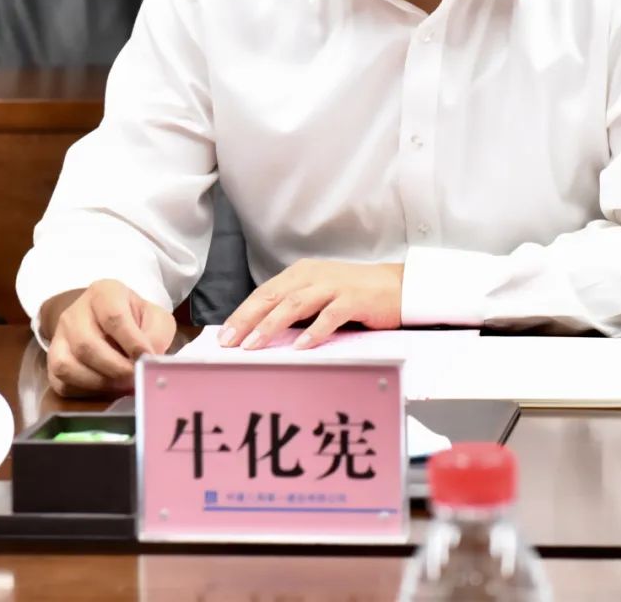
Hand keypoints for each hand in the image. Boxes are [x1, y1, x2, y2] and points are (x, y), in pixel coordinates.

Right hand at [42, 279, 175, 396]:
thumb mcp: (155, 319)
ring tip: (122, 385)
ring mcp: (59, 337)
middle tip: (136, 378)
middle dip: (115, 368)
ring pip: (68, 366)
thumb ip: (156, 336)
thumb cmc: (137, 320)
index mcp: (104, 293)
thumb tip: (148, 361)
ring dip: (99, 382)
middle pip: (87, 345)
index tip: (147, 358)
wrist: (110, 323)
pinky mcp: (52, 361)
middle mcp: (75, 313)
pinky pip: (62, 383)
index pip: (113, 317)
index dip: (132, 342)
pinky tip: (106, 389)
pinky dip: (86, 392)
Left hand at [220, 259, 403, 350]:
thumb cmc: (354, 294)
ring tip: (254, 346)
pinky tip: (300, 346)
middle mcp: (314, 275)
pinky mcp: (354, 299)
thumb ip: (294, 308)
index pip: (264, 293)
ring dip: (271, 325)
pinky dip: (313, 331)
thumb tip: (260, 333)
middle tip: (229, 343)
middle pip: (273, 296)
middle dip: (247, 320)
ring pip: (295, 304)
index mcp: (302, 273)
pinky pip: (329, 315)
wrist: (397, 286)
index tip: (224, 336)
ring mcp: (334, 286)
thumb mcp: (319, 295)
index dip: (242, 314)